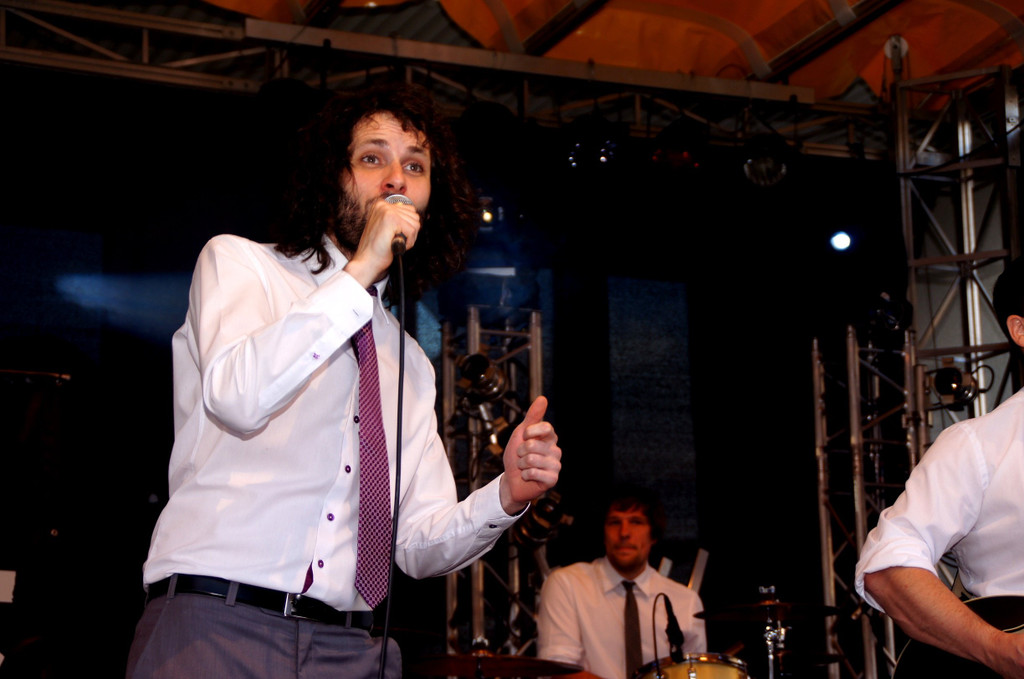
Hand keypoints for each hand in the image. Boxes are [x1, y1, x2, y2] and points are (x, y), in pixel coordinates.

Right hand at [343, 197, 420, 287]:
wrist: (366, 261)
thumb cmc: (377, 249)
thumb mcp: (387, 228)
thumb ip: (399, 218)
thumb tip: (413, 215)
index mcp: (382, 205)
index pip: (410, 210)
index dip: (408, 228)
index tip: (395, 235)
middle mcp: (383, 205)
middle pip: (414, 217)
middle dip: (409, 233)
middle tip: (394, 241)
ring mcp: (387, 210)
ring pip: (415, 224)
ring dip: (409, 238)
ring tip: (394, 242)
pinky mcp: (391, 219)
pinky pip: (412, 231)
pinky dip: (408, 242)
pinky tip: (395, 245)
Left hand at [499, 396, 560, 514]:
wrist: (512, 480)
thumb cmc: (517, 456)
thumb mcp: (521, 433)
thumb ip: (532, 416)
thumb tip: (543, 398)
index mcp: (550, 438)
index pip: (546, 427)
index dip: (529, 432)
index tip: (524, 437)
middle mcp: (555, 450)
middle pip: (533, 444)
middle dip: (520, 451)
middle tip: (522, 456)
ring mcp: (555, 465)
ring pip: (532, 459)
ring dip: (522, 464)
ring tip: (525, 467)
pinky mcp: (552, 479)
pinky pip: (534, 472)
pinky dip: (525, 474)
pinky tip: (528, 476)